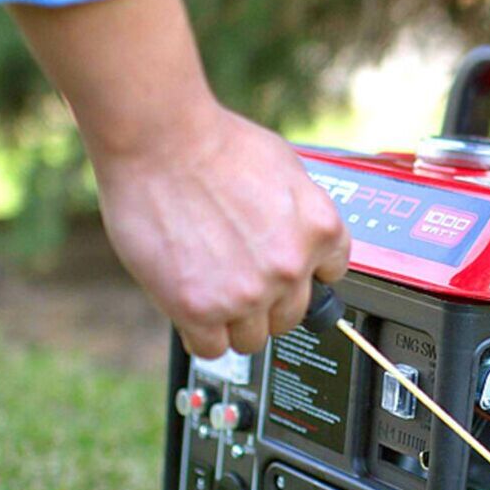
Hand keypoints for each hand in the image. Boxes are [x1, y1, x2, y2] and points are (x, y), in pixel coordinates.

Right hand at [91, 104, 350, 357]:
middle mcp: (290, 267)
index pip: (329, 278)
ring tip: (208, 293)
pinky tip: (189, 309)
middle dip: (263, 302)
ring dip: (231, 321)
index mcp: (320, 229)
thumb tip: (290, 238)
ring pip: (251, 339)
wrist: (160, 140)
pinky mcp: (200, 309)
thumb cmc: (211, 142)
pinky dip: (200, 333)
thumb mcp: (284, 167)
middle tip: (234, 281)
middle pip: (289, 316)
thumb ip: (295, 214)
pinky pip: (211, 348)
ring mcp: (246, 293)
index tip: (280, 276)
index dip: (297, 275)